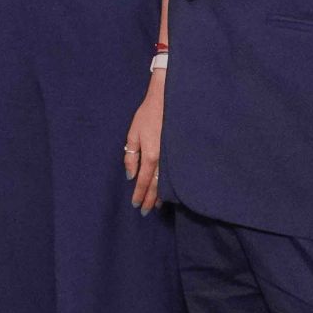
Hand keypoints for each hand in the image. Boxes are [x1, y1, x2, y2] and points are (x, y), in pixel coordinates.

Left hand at [123, 70, 164, 214]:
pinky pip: (175, 174)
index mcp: (151, 155)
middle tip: (146, 212)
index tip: (136, 206)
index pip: (143, 181)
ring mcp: (174, 158)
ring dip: (161, 195)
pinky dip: (171, 185)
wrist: (169, 100)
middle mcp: (164, 160)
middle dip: (150, 200)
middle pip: (156, 186)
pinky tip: (170, 190)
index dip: (139, 195)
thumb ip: (131, 156)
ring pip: (167, 182)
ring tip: (157, 205)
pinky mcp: (181, 153)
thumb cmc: (148, 115)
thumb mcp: (133, 133)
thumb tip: (130, 175)